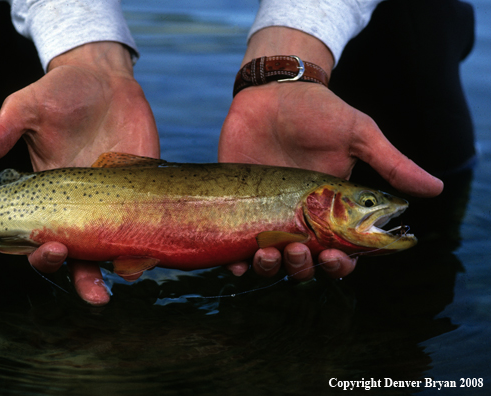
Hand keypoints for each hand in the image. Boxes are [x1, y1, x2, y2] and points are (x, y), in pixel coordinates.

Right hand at [0, 42, 159, 304]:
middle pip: (80, 257)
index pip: (40, 239)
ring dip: (121, 269)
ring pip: (116, 248)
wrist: (106, 79)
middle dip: (84, 280)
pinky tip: (155, 252)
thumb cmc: (62, 92)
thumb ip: (1, 132)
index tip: (50, 249)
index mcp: (48, 195)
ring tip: (129, 276)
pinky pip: (147, 224)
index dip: (41, 255)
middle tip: (94, 291)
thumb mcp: (27, 108)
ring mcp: (114, 202)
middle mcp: (81, 207)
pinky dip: (150, 241)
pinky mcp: (144, 190)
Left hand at [220, 27, 442, 280]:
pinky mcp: (235, 203)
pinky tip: (234, 262)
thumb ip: (392, 164)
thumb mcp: (359, 136)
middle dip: (302, 267)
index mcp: (330, 210)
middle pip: (302, 263)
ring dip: (269, 268)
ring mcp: (264, 213)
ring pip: (268, 260)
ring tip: (268, 254)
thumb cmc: (320, 112)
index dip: (338, 264)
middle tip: (299, 251)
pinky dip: (232, 259)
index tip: (334, 258)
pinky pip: (232, 240)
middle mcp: (297, 218)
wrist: (275, 89)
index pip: (337, 251)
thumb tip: (436, 189)